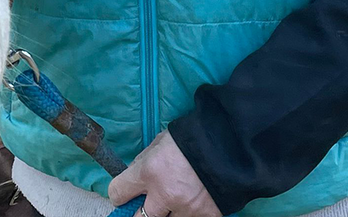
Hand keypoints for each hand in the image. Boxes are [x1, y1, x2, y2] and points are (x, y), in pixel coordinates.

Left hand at [107, 131, 221, 216]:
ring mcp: (186, 208)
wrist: (229, 142)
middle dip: (139, 213)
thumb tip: (133, 177)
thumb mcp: (159, 143)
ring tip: (179, 196)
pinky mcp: (206, 216)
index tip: (124, 194)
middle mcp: (164, 194)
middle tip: (147, 205)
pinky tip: (194, 202)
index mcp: (149, 171)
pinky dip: (190, 213)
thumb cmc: (191, 138)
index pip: (118, 193)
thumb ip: (143, 162)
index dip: (119, 193)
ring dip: (169, 212)